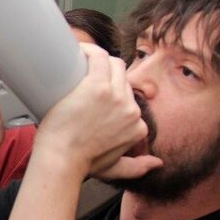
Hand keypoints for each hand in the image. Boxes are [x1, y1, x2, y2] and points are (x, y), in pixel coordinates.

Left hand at [33, 44, 161, 179]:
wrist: (61, 160)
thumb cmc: (81, 163)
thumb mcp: (114, 169)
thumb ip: (136, 167)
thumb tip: (157, 163)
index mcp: (137, 125)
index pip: (129, 95)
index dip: (112, 89)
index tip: (94, 89)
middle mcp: (131, 109)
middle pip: (122, 78)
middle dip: (105, 74)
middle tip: (83, 75)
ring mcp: (116, 96)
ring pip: (114, 64)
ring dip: (98, 59)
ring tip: (79, 62)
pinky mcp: (97, 86)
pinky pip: (98, 57)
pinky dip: (88, 50)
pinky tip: (77, 51)